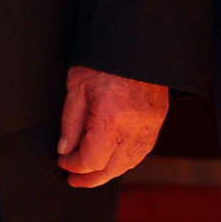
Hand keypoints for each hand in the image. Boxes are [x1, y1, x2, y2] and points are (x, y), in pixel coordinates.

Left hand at [57, 65, 166, 187]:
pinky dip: (125, 160)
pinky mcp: (157, 122)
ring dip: (109, 172)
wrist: (136, 42)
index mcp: (112, 119)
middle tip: (74, 179)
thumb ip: (70, 122)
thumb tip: (65, 148)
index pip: (91, 159)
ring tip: (91, 173)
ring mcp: (149, 127)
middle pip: (111, 168)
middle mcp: (134, 128)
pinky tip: (113, 159)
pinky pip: (141, 151)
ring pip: (128, 163)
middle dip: (90, 177)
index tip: (63, 162)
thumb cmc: (104, 60)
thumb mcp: (77, 86)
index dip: (74, 165)